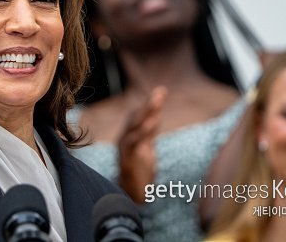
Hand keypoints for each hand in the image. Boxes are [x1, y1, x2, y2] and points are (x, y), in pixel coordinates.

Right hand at [118, 86, 166, 203]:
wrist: (131, 194)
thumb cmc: (138, 171)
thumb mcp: (146, 148)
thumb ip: (149, 132)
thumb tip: (155, 115)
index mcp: (131, 135)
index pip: (140, 115)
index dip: (150, 103)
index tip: (161, 91)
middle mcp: (125, 138)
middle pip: (137, 117)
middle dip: (149, 104)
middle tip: (161, 91)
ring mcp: (124, 148)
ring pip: (134, 126)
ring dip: (146, 114)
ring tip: (156, 102)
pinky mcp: (125, 159)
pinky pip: (132, 142)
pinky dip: (141, 132)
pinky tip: (151, 123)